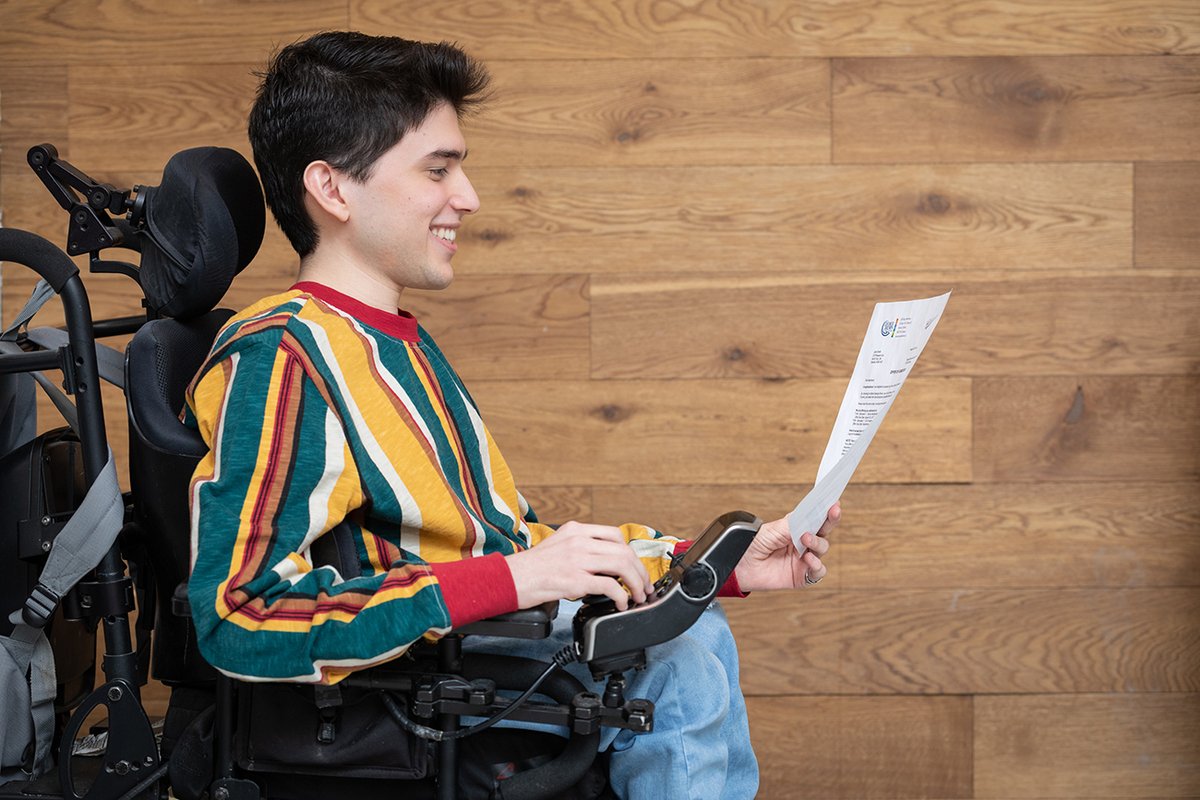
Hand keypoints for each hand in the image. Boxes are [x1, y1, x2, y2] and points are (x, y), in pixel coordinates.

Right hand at [505, 521, 654, 610]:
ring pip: (622, 565)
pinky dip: (621, 596)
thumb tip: (604, 565)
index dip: (631, 554)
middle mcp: (578, 541)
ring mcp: (577, 559)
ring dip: (636, 584)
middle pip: (624, 551)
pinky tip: (620, 604)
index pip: (615, 535)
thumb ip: (580, 549)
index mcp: (575, 530)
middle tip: (644, 586)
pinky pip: (610, 586)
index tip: (636, 568)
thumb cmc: (529, 568)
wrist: (507, 580)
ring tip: (638, 596)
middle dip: (640, 571)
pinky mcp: (574, 580)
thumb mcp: (557, 546)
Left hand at [734, 503, 838, 592]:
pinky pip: (818, 572)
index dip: (826, 510)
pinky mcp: (802, 576)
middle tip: (833, 511)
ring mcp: (804, 559)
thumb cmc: (752, 545)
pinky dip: (817, 565)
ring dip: (818, 543)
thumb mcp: (770, 530)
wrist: (740, 567)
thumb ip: (791, 525)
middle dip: (831, 520)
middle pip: (824, 531)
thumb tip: (808, 513)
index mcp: (795, 528)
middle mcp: (803, 543)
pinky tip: (808, 559)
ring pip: (822, 549)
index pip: (815, 517)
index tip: (834, 502)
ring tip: (806, 539)